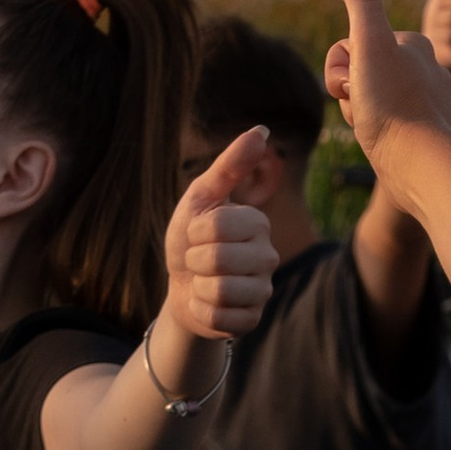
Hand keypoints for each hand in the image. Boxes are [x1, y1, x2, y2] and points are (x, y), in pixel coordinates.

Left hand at [160, 128, 279, 349]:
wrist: (182, 284)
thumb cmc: (191, 237)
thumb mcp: (202, 197)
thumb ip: (230, 166)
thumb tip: (262, 130)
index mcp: (258, 223)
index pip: (218, 227)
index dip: (194, 232)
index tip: (196, 233)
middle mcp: (268, 257)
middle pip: (218, 260)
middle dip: (194, 260)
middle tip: (198, 259)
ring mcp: (263, 291)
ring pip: (220, 292)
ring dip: (197, 286)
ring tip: (202, 281)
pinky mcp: (252, 319)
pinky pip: (219, 318)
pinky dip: (201, 310)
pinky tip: (206, 303)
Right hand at [324, 0, 450, 164]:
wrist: (423, 169)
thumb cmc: (395, 106)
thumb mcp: (370, 43)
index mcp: (413, 44)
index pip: (352, 44)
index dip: (341, 67)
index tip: (359, 85)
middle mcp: (421, 68)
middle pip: (356, 70)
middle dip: (348, 91)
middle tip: (365, 109)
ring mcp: (420, 101)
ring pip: (365, 99)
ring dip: (357, 113)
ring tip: (375, 128)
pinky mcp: (417, 131)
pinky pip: (379, 124)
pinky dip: (372, 133)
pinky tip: (383, 144)